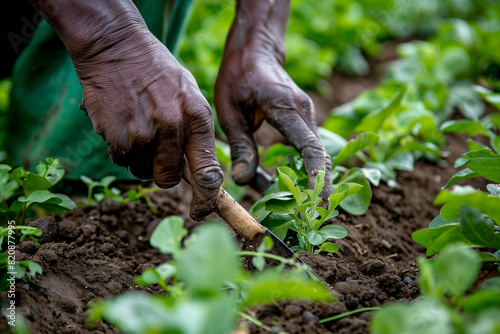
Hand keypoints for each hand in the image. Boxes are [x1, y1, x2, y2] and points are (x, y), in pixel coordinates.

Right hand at [30, 0, 222, 219]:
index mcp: (197, 117)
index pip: (207, 171)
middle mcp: (173, 127)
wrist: (117, 47)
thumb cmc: (157, 72)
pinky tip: (123, 123)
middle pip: (169, 178)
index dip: (207, 197)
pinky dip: (122, 150)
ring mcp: (144, 133)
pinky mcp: (117, 136)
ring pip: (142, 171)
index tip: (202, 210)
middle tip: (156, 149)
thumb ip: (194, 132)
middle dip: (163, 171)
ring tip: (138, 126)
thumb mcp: (189, 95)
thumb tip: (199, 173)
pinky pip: (121, 160)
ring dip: (140, 159)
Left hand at [215, 0, 330, 197]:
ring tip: (298, 208)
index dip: (316, 177)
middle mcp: (304, 112)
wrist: (255, 50)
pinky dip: (303, 168)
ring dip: (311, 180)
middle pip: (320, 156)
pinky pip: (308, 148)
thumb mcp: (230, 111)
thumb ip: (241, 146)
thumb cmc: (238, 76)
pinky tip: (286, 185)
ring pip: (316, 154)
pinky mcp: (304, 120)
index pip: (310, 147)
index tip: (317, 202)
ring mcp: (308, 115)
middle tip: (311, 216)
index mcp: (285, 107)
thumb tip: (242, 180)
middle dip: (319, 187)